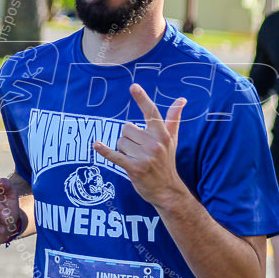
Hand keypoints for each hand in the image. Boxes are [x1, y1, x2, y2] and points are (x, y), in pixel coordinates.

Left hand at [93, 84, 187, 206]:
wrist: (167, 190)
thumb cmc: (167, 162)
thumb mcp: (172, 140)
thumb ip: (174, 118)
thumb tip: (182, 100)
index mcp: (162, 134)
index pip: (151, 112)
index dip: (142, 99)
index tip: (133, 86)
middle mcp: (155, 143)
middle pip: (127, 129)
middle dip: (128, 139)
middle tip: (139, 151)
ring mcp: (145, 157)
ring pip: (120, 142)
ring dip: (123, 150)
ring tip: (135, 159)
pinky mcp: (135, 168)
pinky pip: (115, 156)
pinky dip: (104, 151)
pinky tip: (96, 145)